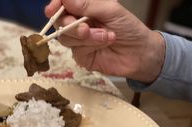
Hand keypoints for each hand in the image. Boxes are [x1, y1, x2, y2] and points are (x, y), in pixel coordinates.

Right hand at [45, 0, 164, 82]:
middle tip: (85, 29)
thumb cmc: (129, 28)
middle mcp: (79, 24)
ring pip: (66, 38)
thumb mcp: (111, 10)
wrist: (139, 53)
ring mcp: (79, 41)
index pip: (63, 6)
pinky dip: (90, 46)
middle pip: (60, 23)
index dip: (55, 6)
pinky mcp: (81, 56)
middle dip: (70, 25)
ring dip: (86, 37)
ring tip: (107, 36)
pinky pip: (76, 51)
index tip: (52, 9)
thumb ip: (87, 5)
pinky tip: (104, 44)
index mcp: (85, 9)